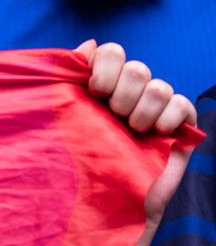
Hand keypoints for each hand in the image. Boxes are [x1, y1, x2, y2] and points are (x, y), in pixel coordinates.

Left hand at [74, 40, 196, 245]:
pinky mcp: (179, 126)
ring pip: (158, 85)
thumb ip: (69, 77)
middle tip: (113, 117)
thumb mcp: (65, 115)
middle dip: (121, 93)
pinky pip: (181, 103)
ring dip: (141, 110)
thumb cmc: (79, 160)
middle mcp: (129, 94)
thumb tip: (88, 43)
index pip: (112, 52)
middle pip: (136, 66)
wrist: (104, 201)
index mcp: (102, 86)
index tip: (92, 93)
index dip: (104, 69)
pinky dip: (166, 119)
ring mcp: (155, 109)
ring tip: (132, 132)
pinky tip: (155, 136)